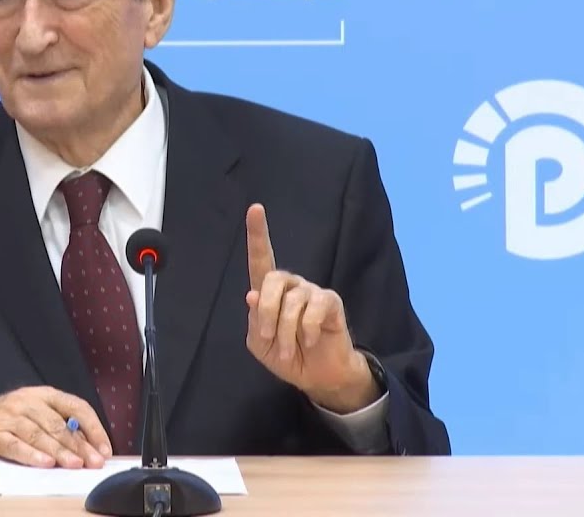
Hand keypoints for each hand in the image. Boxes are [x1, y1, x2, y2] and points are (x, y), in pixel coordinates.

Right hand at [0, 386, 111, 468]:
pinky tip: (45, 464)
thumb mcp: (34, 414)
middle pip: (58, 423)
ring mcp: (9, 415)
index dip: (93, 427)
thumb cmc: (7, 420)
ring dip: (59, 451)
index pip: (75, 406)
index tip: (104, 448)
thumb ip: (58, 425)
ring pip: (39, 434)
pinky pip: (16, 445)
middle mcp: (27, 400)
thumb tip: (88, 446)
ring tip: (75, 464)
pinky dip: (32, 455)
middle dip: (79, 444)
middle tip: (93, 461)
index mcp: (43, 394)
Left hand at [245, 204, 379, 413]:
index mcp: (270, 291)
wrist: (316, 376)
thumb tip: (252, 294)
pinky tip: (310, 341)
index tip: (254, 208)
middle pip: (273, 279)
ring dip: (285, 333)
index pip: (261, 258)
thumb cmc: (286, 355)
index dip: (257, 233)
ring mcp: (312, 292)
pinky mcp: (331, 302)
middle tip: (266, 338)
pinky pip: (314, 311)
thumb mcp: (261, 343)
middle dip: (267, 311)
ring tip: (287, 351)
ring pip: (292, 303)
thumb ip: (256, 319)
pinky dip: (307, 332)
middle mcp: (291, 285)